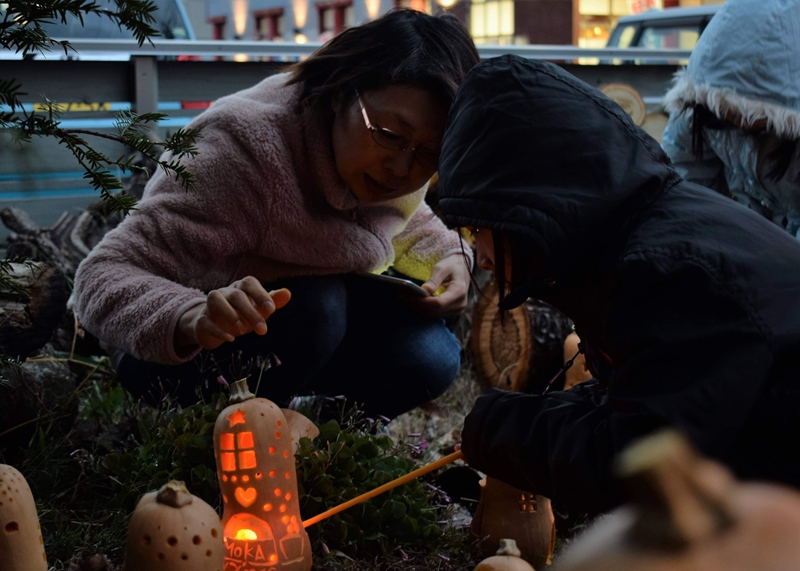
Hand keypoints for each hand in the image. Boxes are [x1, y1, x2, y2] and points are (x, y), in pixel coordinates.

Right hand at [175, 276, 290, 350]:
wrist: (213, 326)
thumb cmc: (241, 315)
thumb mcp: (258, 309)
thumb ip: (273, 301)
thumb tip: (288, 293)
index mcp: (240, 288)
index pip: (249, 283)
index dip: (260, 294)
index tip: (271, 310)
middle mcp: (224, 293)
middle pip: (236, 295)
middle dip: (250, 311)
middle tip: (262, 330)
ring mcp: (209, 306)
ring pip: (215, 299)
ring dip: (230, 314)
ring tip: (243, 330)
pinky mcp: (201, 321)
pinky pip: (205, 320)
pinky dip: (217, 329)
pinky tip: (230, 338)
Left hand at [403, 253, 469, 317]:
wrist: (461, 269)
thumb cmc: (451, 265)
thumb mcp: (442, 267)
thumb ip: (434, 279)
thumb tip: (424, 290)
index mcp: (459, 291)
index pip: (439, 303)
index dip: (423, 301)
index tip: (408, 295)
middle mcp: (460, 304)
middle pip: (434, 310)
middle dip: (416, 303)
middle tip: (401, 295)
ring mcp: (456, 310)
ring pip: (432, 313)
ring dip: (417, 306)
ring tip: (403, 297)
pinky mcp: (450, 312)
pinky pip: (434, 313)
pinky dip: (422, 307)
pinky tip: (412, 300)